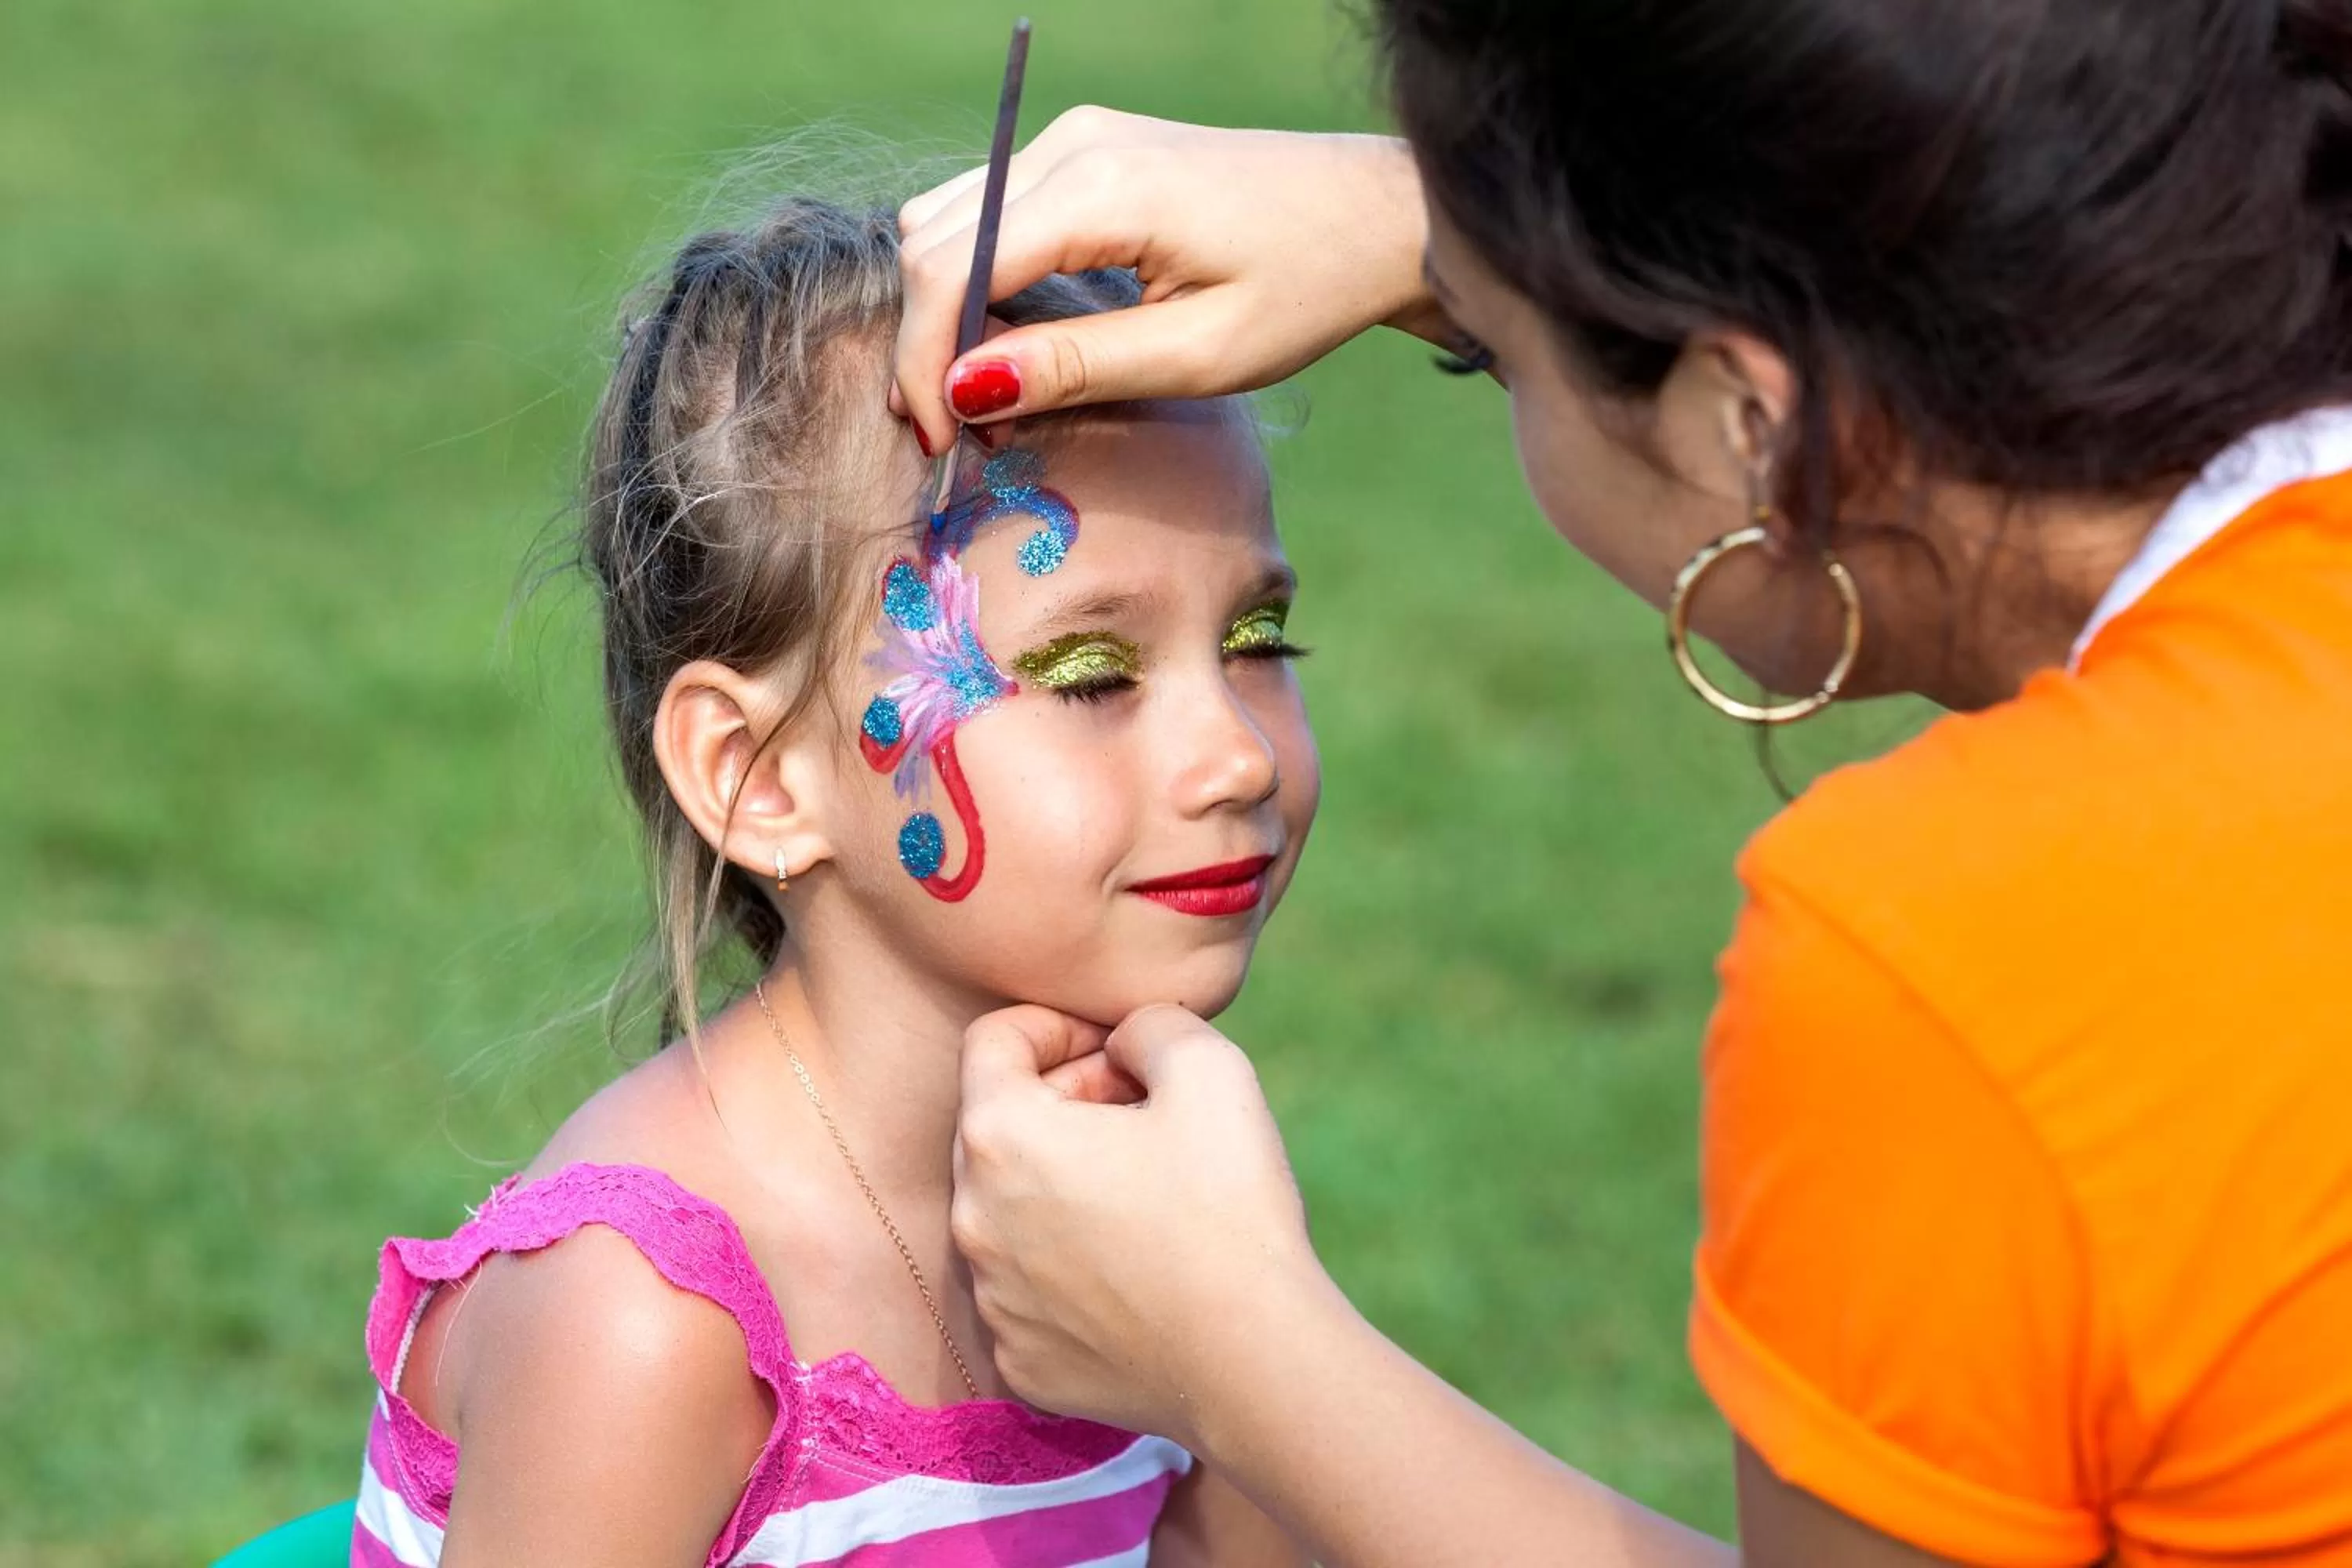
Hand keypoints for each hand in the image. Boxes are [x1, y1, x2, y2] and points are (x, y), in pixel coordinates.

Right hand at [893, 109, 1443, 449]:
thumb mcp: (1198, 355)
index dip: (925, 363)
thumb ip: (1076, 368)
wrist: (1377, 216)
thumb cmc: (1308, 287)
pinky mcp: (1087, 149)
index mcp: (1100, 188)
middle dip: (927, 343)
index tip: (940, 442)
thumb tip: (966, 390)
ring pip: (949, 221)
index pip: (950, 269)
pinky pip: (992, 211)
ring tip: (988, 396)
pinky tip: (1014, 344)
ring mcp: (1076, 137)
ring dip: (946, 311)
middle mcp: (1073, 143)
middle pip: (933, 240)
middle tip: (957, 436)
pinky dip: (979, 279)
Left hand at [951, 1003, 1323, 1445]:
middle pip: (997, 1126)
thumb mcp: (1208, 1067)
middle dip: (1063, 1107)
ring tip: (1146, 1198)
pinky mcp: (1021, 1362)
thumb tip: (1121, 1042)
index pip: (995, 1042)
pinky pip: (1031, 1290)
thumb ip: (1148, 1025)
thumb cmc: (1229, 1207)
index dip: (1061, 1030)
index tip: (1120, 1057)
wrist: (1255, 1362)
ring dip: (1063, 1189)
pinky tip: (1139, 1272)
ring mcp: (992, 1299)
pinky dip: (1070, 1268)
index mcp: (1000, 1135)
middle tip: (1143, 1120)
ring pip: (1010, 1211)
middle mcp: (972, 1217)